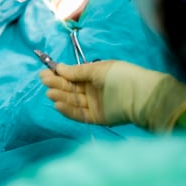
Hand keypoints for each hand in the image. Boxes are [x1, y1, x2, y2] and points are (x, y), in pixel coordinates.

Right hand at [41, 60, 185, 131]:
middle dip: (56, 84)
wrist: (141, 96)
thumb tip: (58, 68)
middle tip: (44, 80)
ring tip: (50, 93)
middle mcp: (93, 90)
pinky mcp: (97, 118)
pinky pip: (80, 114)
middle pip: (70, 88)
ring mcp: (95, 104)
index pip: (72, 75)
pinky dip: (69, 111)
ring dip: (60, 97)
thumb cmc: (121, 76)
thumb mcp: (97, 69)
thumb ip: (76, 71)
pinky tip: (58, 105)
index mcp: (94, 75)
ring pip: (73, 101)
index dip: (59, 74)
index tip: (45, 72)